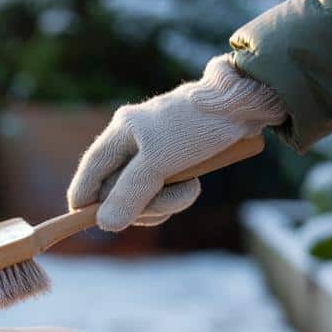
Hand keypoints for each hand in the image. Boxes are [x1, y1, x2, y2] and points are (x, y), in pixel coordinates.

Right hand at [68, 56, 285, 230]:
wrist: (244, 106)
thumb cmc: (197, 126)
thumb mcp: (160, 162)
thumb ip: (130, 193)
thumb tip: (104, 225)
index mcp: (120, 133)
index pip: (89, 174)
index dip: (87, 201)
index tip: (91, 222)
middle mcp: (131, 143)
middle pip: (116, 191)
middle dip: (142, 204)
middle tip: (164, 203)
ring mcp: (152, 153)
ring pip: (142, 195)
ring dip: (165, 201)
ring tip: (189, 188)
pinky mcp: (173, 161)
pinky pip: (163, 190)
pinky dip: (177, 194)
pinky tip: (193, 184)